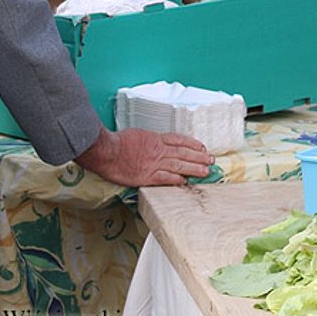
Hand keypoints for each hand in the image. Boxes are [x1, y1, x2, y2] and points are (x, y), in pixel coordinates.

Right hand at [76, 128, 215, 186]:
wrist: (106, 151)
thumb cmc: (117, 142)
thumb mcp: (137, 134)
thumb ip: (149, 139)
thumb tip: (156, 143)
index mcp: (156, 139)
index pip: (179, 140)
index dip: (193, 144)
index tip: (202, 147)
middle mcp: (158, 151)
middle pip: (184, 153)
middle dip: (199, 156)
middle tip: (211, 160)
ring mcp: (153, 164)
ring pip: (179, 165)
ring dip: (194, 168)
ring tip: (206, 171)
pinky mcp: (146, 176)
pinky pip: (165, 178)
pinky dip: (176, 179)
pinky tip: (185, 181)